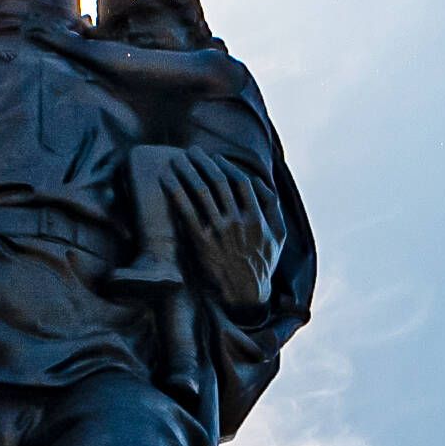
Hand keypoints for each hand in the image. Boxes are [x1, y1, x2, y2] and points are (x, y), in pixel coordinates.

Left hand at [162, 158, 285, 307]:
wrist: (246, 294)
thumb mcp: (279, 234)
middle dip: (203, 162)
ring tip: (177, 159)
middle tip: (191, 151)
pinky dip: (176, 192)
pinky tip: (166, 179)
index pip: (240, 181)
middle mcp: (238, 222)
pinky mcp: (202, 243)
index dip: (226, 166)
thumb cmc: (263, 262)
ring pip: (201, 191)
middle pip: (218, 181)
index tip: (214, 158)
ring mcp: (219, 232)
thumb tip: (258, 180)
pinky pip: (186, 212)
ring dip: (187, 171)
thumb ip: (271, 205)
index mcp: (258, 217)